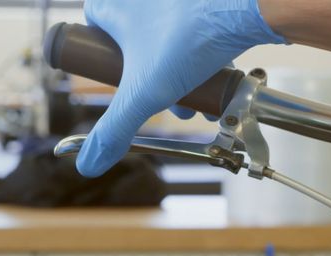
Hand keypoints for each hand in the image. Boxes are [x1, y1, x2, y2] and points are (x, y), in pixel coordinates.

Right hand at [77, 0, 285, 177]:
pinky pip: (196, 37)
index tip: (122, 80)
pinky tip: (217, 87)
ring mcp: (172, 0)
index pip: (91, 31)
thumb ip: (116, 129)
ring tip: (198, 105)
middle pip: (136, 47)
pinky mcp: (203, 5)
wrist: (243, 12)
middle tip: (171, 104)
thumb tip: (88, 164)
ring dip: (182, 80)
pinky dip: (204, 63)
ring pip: (168, 46)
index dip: (105, 62)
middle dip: (154, 84)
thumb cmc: (189, 38)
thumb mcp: (144, 93)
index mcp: (113, 5)